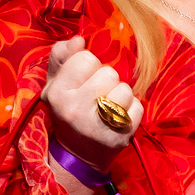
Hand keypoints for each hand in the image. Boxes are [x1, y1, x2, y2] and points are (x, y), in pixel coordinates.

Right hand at [41, 36, 143, 175]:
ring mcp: (99, 125)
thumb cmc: (68, 111)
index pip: (86, 59)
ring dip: (121, 96)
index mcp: (58, 93)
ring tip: (110, 107)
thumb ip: (61, 56)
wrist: (78, 155)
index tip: (84, 80)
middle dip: (107, 81)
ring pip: (125, 90)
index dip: (89, 66)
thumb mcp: (56, 83)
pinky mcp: (120, 137)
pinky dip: (132, 110)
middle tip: (98, 96)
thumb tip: (80, 39)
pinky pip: (138, 107)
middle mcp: (76, 110)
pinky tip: (119, 118)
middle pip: (109, 73)